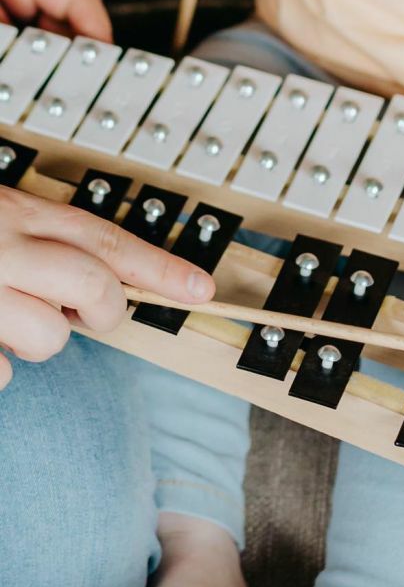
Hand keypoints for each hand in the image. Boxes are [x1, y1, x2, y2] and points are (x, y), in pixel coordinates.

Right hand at [0, 186, 215, 387]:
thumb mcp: (1, 216)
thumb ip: (45, 242)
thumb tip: (100, 283)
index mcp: (22, 214)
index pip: (107, 240)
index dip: (161, 267)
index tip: (201, 288)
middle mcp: (6, 246)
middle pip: (95, 285)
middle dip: (103, 310)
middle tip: (80, 313)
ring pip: (50, 335)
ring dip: (34, 341)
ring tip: (7, 319)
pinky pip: (2, 372)